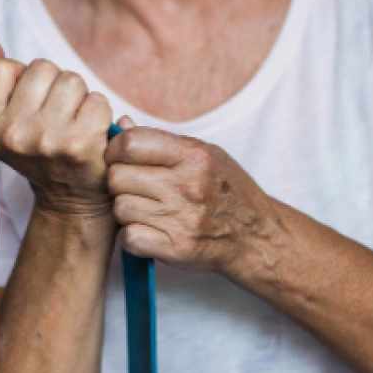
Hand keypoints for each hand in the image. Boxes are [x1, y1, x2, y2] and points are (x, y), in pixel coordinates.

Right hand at [0, 31, 115, 221]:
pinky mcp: (79, 144)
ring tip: (73, 123)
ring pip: (71, 79)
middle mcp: (11, 136)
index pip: (2, 67)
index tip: (28, 107)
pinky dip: (99, 112)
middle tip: (56, 118)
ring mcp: (45, 141)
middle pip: (42, 68)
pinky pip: (97, 99)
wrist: (72, 200)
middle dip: (54, 85)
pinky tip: (91, 134)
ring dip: (79, 96)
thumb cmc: (40, 148)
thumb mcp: (6, 115)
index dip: (22, 79)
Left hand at [105, 124, 272, 272]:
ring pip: (120, 208)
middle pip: (118, 177)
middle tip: (133, 187)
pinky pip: (130, 237)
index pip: (130, 143)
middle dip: (118, 182)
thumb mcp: (205, 154)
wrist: (257, 237)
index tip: (119, 158)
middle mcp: (188, 185)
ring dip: (126, 211)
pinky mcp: (178, 248)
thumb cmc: (228, 191)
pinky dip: (133, 236)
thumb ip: (162, 141)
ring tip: (145, 210)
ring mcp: (183, 218)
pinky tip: (147, 230)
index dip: (115, 149)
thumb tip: (121, 124)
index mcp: (193, 155)